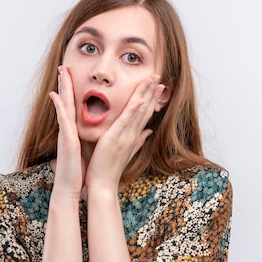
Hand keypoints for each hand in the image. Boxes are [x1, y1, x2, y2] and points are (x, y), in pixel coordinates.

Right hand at [49, 66, 84, 197]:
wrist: (72, 188)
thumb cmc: (80, 172)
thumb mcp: (90, 150)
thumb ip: (95, 139)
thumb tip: (103, 132)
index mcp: (75, 132)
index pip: (75, 107)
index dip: (74, 92)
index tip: (74, 77)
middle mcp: (68, 130)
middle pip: (67, 102)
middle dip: (65, 84)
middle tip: (64, 67)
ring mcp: (66, 133)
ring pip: (64, 105)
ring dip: (62, 88)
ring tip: (61, 72)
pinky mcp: (66, 140)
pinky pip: (62, 120)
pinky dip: (59, 106)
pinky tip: (54, 95)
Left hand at [85, 74, 165, 191]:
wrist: (103, 185)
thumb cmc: (109, 169)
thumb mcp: (125, 152)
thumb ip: (137, 141)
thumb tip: (148, 132)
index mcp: (132, 137)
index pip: (145, 114)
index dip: (152, 99)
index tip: (159, 86)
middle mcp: (132, 135)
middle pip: (145, 109)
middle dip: (152, 92)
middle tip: (158, 76)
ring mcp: (125, 137)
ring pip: (138, 111)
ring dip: (145, 94)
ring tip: (152, 79)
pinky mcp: (115, 139)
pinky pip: (126, 121)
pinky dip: (134, 109)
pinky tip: (140, 98)